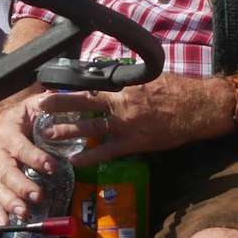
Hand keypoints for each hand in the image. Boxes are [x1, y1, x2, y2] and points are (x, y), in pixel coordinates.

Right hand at [0, 93, 54, 223]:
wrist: (7, 119)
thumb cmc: (25, 114)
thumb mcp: (36, 103)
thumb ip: (50, 102)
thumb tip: (71, 96)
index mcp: (7, 132)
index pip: (20, 146)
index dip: (34, 157)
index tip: (51, 167)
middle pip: (6, 171)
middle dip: (21, 185)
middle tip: (38, 196)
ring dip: (10, 202)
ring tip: (23, 213)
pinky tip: (4, 223)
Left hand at [39, 73, 230, 165]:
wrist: (198, 107)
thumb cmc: (176, 89)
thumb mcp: (150, 77)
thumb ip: (129, 79)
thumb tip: (112, 76)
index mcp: (125, 86)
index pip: (92, 85)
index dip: (72, 87)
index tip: (54, 87)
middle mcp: (122, 103)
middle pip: (85, 103)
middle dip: (61, 105)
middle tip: (40, 108)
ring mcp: (127, 124)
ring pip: (92, 127)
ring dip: (70, 131)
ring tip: (49, 134)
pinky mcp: (136, 142)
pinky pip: (109, 151)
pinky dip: (91, 156)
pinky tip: (76, 160)